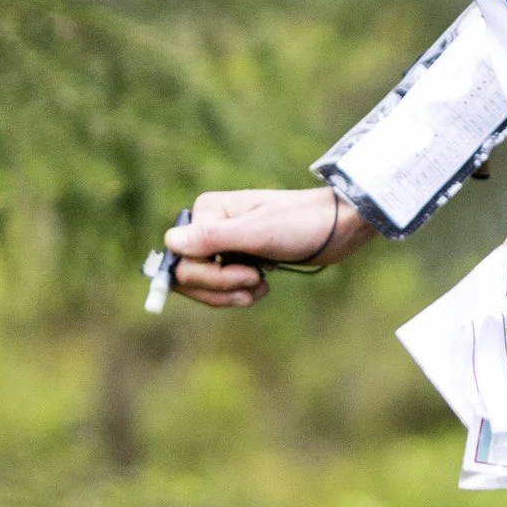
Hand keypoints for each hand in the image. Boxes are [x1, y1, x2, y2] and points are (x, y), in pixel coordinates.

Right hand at [164, 187, 360, 308]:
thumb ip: (213, 238)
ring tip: (261, 288)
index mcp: (206, 212)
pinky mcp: (238, 258)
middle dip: (222, 287)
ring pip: (205, 285)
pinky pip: (223, 287)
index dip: (210, 277)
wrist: (337, 228)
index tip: (246, 275)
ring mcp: (223, 244)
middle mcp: (209, 226)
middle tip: (256, 283)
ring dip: (232, 293)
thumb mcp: (258, 233)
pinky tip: (264, 286)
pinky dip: (241, 293)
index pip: (182, 260)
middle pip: (189, 275)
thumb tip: (170, 242)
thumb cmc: (301, 224)